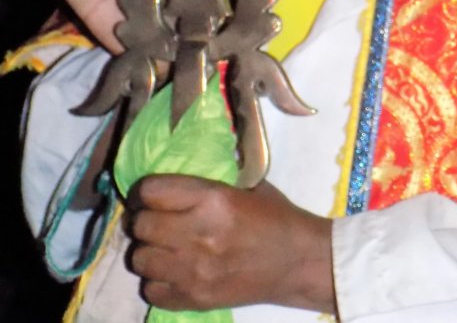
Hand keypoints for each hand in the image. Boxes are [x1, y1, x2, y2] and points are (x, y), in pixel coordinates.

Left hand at [126, 175, 334, 314]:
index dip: (146, 191)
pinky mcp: (194, 299)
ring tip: (165, 247)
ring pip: (139, 260)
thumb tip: (174, 176)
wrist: (297, 262)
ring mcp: (193, 271)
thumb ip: (208, 183)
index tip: (150, 195)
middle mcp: (197, 234)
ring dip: (149, 251)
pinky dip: (157, 281)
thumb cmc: (274, 217)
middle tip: (157, 220)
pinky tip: (173, 272)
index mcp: (212, 200)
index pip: (151, 191)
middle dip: (145, 220)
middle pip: (141, 226)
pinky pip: (151, 291)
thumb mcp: (246, 186)